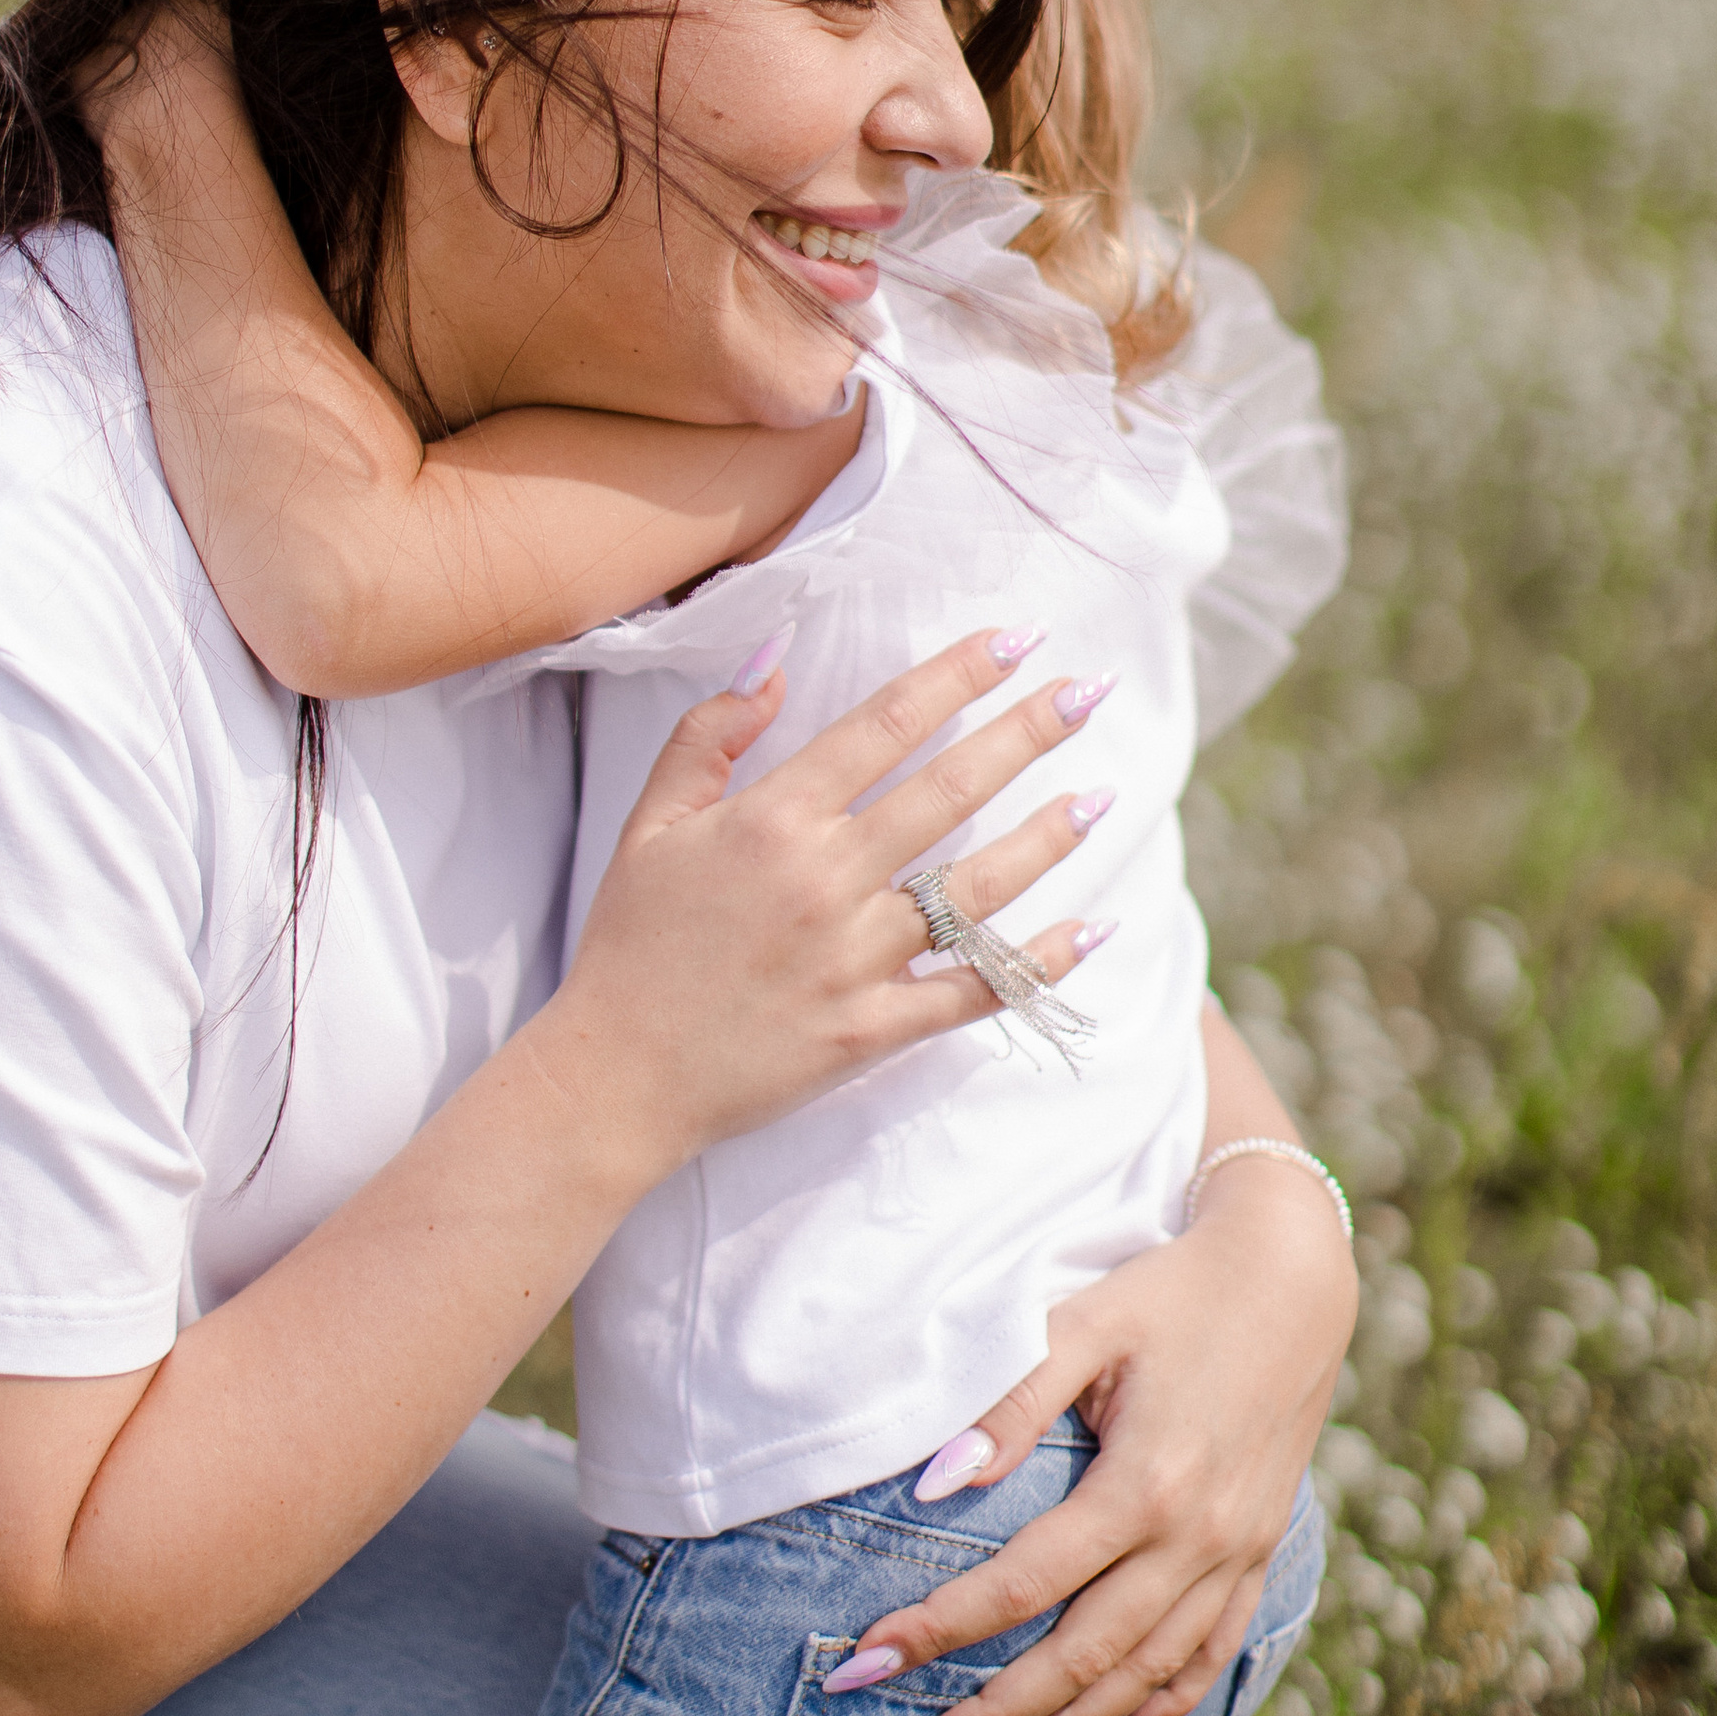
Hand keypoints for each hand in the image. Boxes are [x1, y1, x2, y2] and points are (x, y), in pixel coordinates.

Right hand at [548, 628, 1117, 1178]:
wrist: (615, 1076)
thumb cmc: (630, 942)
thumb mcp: (648, 824)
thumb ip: (708, 737)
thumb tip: (776, 664)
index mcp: (771, 820)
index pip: (884, 727)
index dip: (956, 676)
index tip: (1015, 640)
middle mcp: (823, 881)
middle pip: (947, 792)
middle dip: (1025, 734)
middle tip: (1087, 693)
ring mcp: (854, 959)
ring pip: (974, 889)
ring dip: (1045, 838)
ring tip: (1100, 796)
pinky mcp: (871, 1029)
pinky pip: (970, 991)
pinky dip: (1035, 964)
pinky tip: (1090, 929)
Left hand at [836, 1020, 1356, 1715]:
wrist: (1293, 1271)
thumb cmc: (1170, 1287)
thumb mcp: (1083, 1320)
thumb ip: (1007, 1404)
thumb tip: (932, 1485)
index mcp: (1144, 1484)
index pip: (1020, 1584)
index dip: (937, 1629)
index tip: (861, 1665)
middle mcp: (1196, 1538)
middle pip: (1081, 1655)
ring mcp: (1236, 1553)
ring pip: (1146, 1672)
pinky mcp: (1259, 1551)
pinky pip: (1211, 1653)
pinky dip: (1163, 1707)